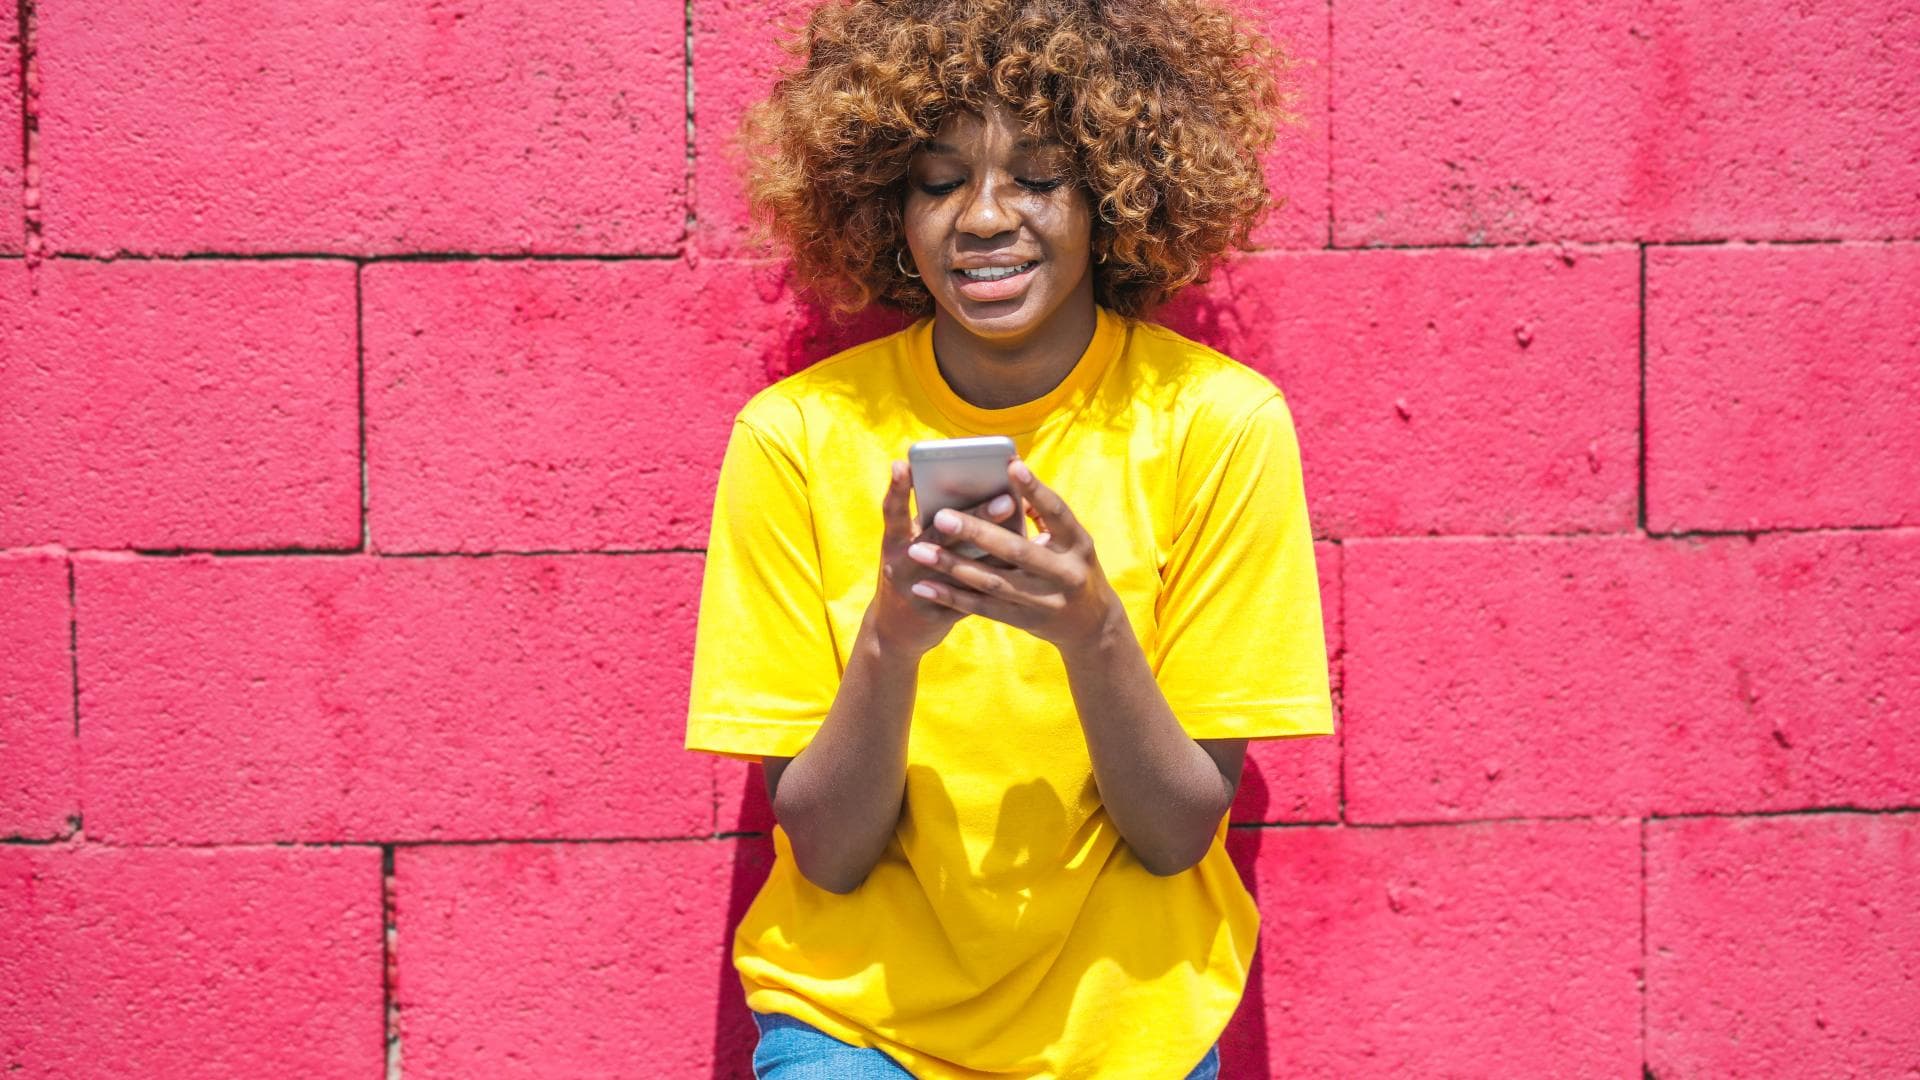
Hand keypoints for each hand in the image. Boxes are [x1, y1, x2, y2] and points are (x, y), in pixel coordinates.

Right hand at [869, 460, 1019, 657]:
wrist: (894, 632)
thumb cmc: (911, 573)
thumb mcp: (908, 546)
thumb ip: (933, 523)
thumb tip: (976, 490)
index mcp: (892, 543)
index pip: (892, 511)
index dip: (898, 488)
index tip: (906, 462)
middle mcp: (901, 565)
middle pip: (937, 536)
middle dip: (973, 516)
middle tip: (1006, 499)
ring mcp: (918, 592)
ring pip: (960, 568)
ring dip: (993, 551)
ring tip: (1021, 537)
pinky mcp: (937, 615)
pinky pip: (970, 596)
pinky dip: (995, 580)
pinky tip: (1022, 570)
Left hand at [904, 459, 1121, 652]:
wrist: (1092, 625)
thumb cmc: (1072, 567)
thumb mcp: (1072, 542)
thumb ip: (1044, 515)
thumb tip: (1008, 483)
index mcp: (1078, 543)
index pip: (1057, 512)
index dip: (1036, 489)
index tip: (1010, 464)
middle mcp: (1065, 573)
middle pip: (1017, 550)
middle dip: (977, 533)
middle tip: (941, 516)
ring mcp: (1046, 601)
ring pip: (993, 582)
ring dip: (953, 566)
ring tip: (919, 551)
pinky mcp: (1025, 620)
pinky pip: (983, 608)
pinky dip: (952, 597)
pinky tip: (924, 587)